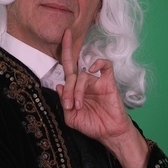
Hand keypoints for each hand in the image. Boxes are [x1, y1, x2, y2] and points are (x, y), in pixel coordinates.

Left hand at [56, 30, 148, 167]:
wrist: (109, 134)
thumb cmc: (92, 125)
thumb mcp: (71, 118)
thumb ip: (63, 103)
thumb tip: (59, 85)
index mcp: (75, 88)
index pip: (68, 66)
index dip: (65, 49)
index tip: (64, 34)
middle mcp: (85, 82)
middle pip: (71, 73)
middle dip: (68, 89)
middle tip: (69, 104)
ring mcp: (97, 80)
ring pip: (83, 75)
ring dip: (77, 90)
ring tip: (78, 105)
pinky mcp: (108, 81)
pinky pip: (104, 65)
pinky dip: (98, 63)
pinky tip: (91, 70)